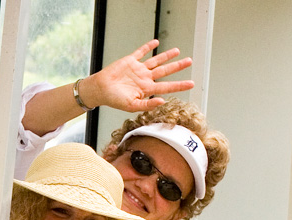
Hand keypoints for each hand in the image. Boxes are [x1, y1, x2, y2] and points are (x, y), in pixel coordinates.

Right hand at [80, 39, 194, 112]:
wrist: (100, 89)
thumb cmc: (114, 100)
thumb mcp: (131, 106)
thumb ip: (147, 105)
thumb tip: (162, 101)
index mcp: (146, 89)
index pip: (167, 86)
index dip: (180, 85)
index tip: (191, 83)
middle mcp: (145, 78)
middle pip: (165, 71)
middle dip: (178, 66)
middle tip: (190, 61)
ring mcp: (138, 69)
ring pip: (156, 61)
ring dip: (167, 56)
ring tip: (177, 51)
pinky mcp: (130, 61)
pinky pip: (141, 52)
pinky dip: (148, 47)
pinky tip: (155, 43)